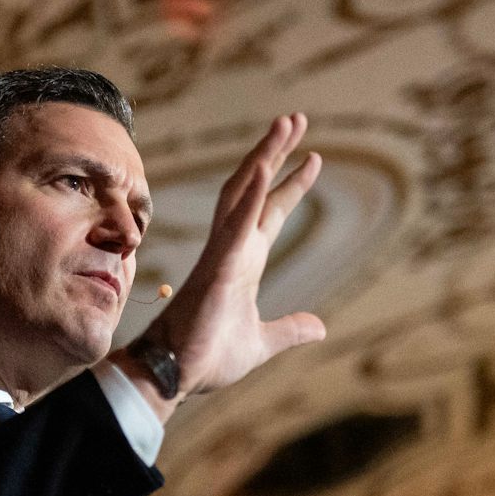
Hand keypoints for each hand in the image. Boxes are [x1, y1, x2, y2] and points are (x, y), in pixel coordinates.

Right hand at [137, 114, 325, 398]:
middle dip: (276, 153)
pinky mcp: (217, 268)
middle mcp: (232, 249)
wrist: (175, 375)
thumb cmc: (208, 357)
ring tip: (284, 126)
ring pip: (242, 193)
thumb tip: (319, 327)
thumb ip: (290, 329)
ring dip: (264, 158)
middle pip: (255, 188)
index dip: (290, 185)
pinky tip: (263, 170)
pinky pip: (235, 226)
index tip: (312, 159)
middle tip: (296, 120)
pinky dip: (249, 197)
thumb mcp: (263, 342)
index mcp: (243, 262)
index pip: (270, 212)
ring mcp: (223, 254)